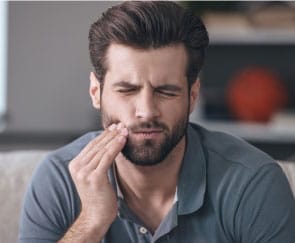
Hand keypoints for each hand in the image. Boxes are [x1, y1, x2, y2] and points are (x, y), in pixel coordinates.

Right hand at [68, 123, 127, 237]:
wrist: (96, 216)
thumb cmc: (99, 195)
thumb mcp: (94, 174)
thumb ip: (97, 161)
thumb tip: (109, 144)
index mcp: (75, 164)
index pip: (91, 145)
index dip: (104, 135)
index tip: (115, 127)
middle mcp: (77, 167)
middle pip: (97, 145)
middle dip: (111, 134)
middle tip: (122, 125)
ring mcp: (84, 172)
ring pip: (102, 149)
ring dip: (115, 138)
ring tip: (125, 130)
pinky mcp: (94, 177)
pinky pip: (107, 157)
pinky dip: (116, 146)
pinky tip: (123, 140)